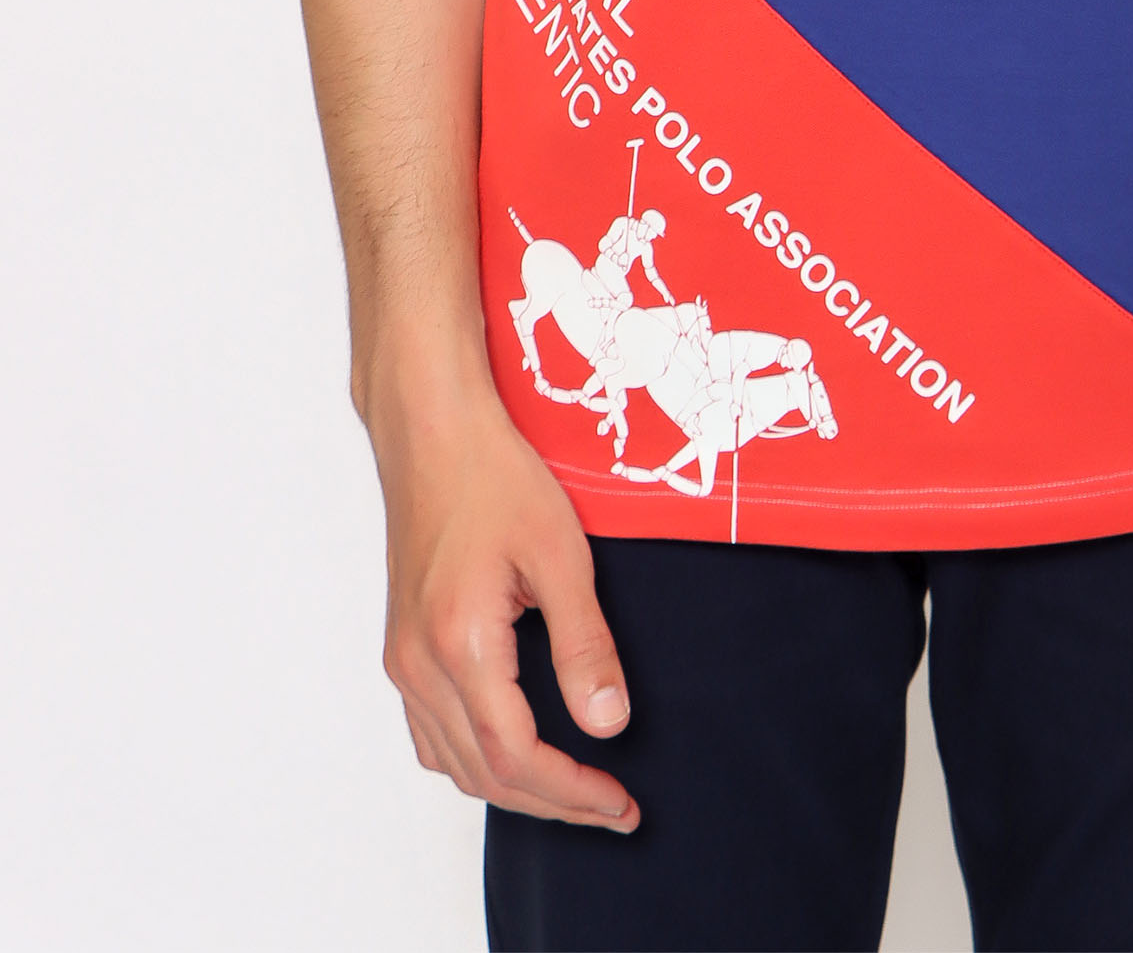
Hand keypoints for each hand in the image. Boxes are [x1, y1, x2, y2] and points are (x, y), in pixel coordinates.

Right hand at [374, 370, 639, 831]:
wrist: (432, 432)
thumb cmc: (494, 477)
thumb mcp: (560, 554)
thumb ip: (585, 645)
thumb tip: (608, 724)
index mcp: (460, 645)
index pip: (516, 757)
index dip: (572, 793)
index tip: (620, 804)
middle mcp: (420, 665)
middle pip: (483, 773)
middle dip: (552, 802)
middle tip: (611, 809)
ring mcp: (403, 658)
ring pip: (451, 762)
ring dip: (512, 788)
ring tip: (573, 789)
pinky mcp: (402, 645)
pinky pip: (430, 733)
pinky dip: (473, 760)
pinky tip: (512, 750)